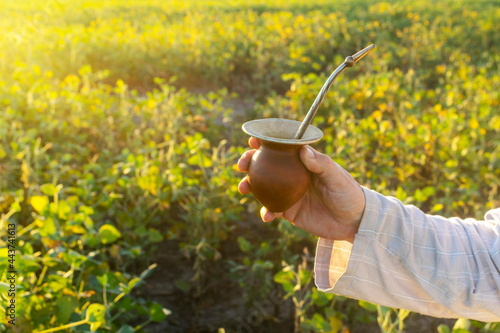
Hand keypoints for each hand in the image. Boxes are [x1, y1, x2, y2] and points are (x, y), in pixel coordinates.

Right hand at [237, 137, 365, 242]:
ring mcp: (288, 193)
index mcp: (303, 162)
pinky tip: (267, 215)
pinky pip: (272, 210)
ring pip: (263, 187)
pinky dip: (266, 212)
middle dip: (249, 163)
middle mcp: (292, 176)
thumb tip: (303, 150)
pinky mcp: (289, 211)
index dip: (265, 143)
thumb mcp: (338, 177)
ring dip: (249, 186)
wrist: (354, 222)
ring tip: (244, 188)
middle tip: (243, 165)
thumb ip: (321, 164)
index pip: (281, 148)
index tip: (253, 140)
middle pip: (265, 166)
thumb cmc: (349, 193)